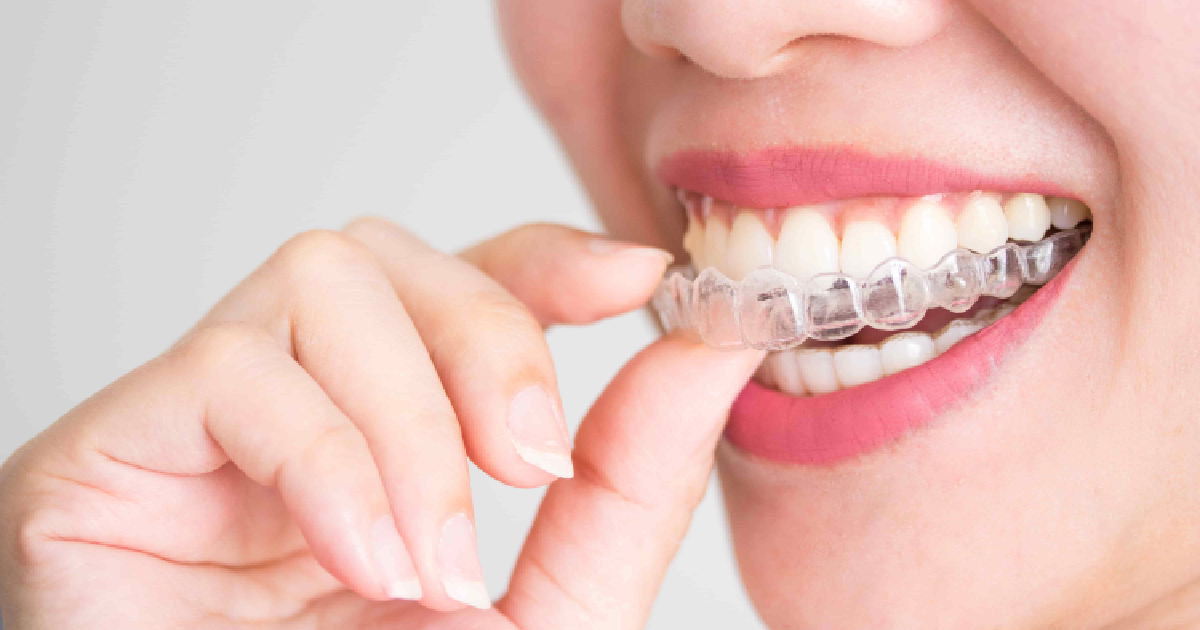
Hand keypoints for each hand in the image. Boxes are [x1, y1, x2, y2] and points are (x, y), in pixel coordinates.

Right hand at [0, 218, 761, 628]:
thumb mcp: (549, 615)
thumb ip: (626, 487)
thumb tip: (710, 351)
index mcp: (386, 443)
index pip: (455, 284)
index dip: (545, 257)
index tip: (639, 275)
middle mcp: (293, 414)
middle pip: (393, 257)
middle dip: (489, 338)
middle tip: (527, 467)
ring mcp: (200, 428)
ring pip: (322, 281)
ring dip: (410, 417)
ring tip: (425, 558)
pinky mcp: (110, 452)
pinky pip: (231, 368)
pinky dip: (327, 458)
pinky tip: (359, 557)